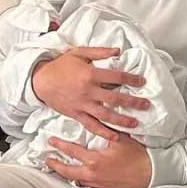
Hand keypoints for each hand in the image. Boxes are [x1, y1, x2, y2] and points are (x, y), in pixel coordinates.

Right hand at [32, 46, 149, 142]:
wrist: (40, 80)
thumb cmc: (60, 65)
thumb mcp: (79, 52)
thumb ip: (99, 52)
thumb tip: (117, 50)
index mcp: (90, 74)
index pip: (116, 77)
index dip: (131, 79)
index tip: (142, 82)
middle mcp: (88, 91)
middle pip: (115, 98)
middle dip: (133, 102)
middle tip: (146, 105)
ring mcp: (82, 105)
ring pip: (105, 115)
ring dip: (122, 121)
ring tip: (135, 124)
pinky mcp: (76, 114)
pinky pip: (91, 126)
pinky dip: (103, 132)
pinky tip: (114, 137)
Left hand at [45, 134, 151, 187]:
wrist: (149, 173)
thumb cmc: (137, 156)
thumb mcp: (121, 139)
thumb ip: (107, 130)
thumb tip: (100, 119)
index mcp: (94, 160)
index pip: (72, 151)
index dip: (60, 145)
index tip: (51, 141)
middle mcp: (92, 174)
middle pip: (67, 171)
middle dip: (55, 165)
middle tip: (48, 159)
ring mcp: (97, 183)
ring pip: (76, 180)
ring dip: (67, 174)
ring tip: (61, 169)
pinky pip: (87, 185)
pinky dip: (80, 180)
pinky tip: (79, 177)